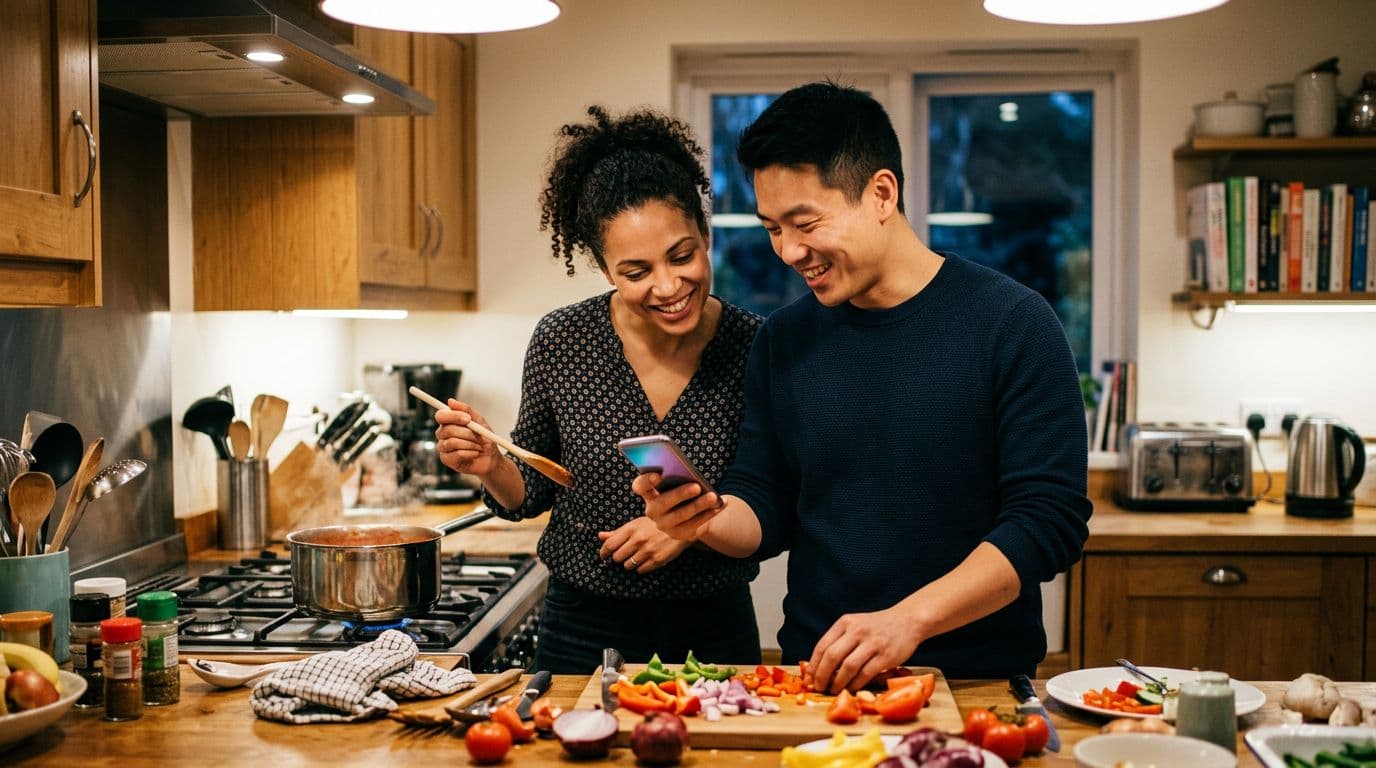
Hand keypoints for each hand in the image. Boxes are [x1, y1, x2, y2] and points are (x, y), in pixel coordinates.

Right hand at [434, 398, 501, 476]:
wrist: (490, 456)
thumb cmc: (484, 437)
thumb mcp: (479, 421)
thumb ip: (466, 410)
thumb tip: (450, 401)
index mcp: (448, 422)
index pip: (441, 416)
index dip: (453, 416)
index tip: (468, 419)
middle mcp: (443, 434)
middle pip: (447, 430)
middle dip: (467, 433)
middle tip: (479, 436)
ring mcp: (443, 447)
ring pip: (452, 442)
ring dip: (470, 443)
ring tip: (479, 446)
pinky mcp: (446, 459)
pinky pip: (457, 454)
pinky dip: (471, 453)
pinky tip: (476, 453)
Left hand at [596, 516, 690, 573]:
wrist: (680, 526)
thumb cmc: (655, 524)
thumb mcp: (636, 523)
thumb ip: (617, 532)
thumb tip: (600, 536)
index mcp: (631, 529)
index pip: (609, 545)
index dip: (603, 553)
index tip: (604, 556)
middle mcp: (638, 540)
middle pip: (617, 557)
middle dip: (618, 557)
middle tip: (624, 554)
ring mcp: (648, 550)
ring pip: (627, 566)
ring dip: (629, 563)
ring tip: (635, 557)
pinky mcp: (657, 559)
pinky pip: (640, 570)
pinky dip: (640, 568)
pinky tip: (645, 560)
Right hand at [630, 473, 723, 540]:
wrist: (688, 514)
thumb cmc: (681, 490)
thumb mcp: (677, 483)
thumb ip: (677, 477)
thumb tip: (691, 474)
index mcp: (649, 493)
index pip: (640, 486)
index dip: (646, 481)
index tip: (658, 475)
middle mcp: (652, 510)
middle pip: (663, 502)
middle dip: (680, 494)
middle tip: (696, 486)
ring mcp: (664, 524)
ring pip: (681, 515)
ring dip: (698, 505)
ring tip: (713, 496)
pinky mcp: (678, 534)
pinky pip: (695, 524)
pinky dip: (709, 514)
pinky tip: (720, 505)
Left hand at [808, 606, 922, 693]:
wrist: (907, 621)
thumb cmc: (877, 627)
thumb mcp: (855, 625)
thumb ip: (840, 641)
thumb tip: (819, 667)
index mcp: (845, 622)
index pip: (822, 646)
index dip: (813, 666)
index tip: (809, 679)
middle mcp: (857, 630)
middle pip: (832, 657)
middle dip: (822, 676)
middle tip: (819, 688)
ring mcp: (872, 643)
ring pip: (848, 667)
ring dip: (838, 683)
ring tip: (833, 690)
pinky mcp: (886, 655)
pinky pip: (865, 673)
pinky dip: (855, 684)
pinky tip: (851, 688)